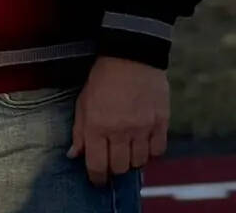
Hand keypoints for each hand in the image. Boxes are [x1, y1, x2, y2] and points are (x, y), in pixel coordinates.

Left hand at [68, 55, 168, 185]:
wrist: (130, 56)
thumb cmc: (102, 78)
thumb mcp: (83, 101)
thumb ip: (79, 130)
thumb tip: (74, 154)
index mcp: (98, 125)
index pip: (97, 164)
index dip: (96, 177)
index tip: (97, 179)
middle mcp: (121, 130)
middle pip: (120, 168)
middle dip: (114, 168)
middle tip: (112, 160)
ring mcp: (143, 128)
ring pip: (139, 162)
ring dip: (132, 159)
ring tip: (127, 148)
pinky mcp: (161, 123)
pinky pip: (158, 151)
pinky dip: (150, 152)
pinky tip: (143, 142)